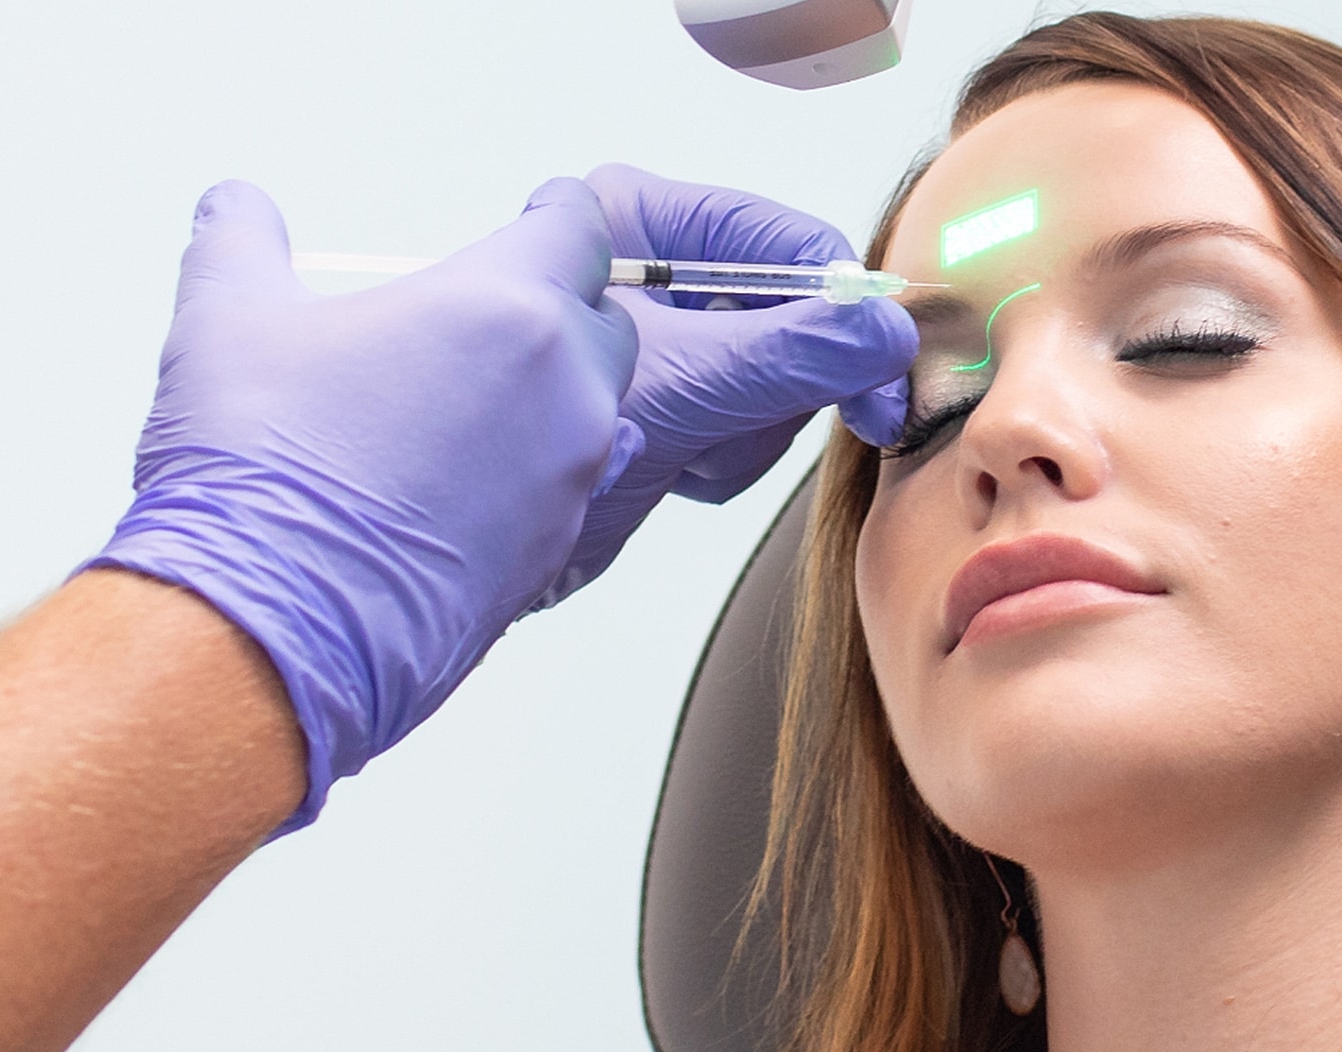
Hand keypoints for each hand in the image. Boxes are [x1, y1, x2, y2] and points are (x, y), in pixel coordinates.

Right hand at [89, 178, 638, 829]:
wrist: (272, 629)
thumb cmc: (258, 476)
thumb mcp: (224, 319)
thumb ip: (239, 241)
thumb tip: (235, 206)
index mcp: (504, 308)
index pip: (578, 230)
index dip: (557, 216)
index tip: (541, 214)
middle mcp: (564, 390)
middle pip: (605, 321)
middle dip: (560, 308)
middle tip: (487, 316)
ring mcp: (572, 478)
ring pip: (599, 410)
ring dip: (554, 395)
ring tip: (469, 403)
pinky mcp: (559, 551)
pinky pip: (576, 489)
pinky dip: (539, 472)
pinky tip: (466, 482)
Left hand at [538, 165, 918, 607]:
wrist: (454, 541)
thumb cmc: (516, 431)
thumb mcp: (676, 383)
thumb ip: (791, 355)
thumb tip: (888, 335)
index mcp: (637, 220)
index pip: (786, 242)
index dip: (841, 305)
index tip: (880, 368)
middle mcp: (650, 271)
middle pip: (789, 313)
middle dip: (779, 384)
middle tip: (760, 422)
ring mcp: (660, 343)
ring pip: (772, 379)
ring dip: (744, 432)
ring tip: (686, 453)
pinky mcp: (663, 406)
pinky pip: (741, 423)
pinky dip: (722, 458)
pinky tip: (675, 473)